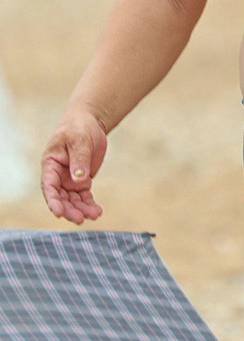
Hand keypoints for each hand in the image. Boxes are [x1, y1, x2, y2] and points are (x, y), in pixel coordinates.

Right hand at [41, 110, 107, 224]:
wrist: (89, 122)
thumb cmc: (79, 127)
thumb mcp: (80, 140)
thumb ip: (79, 159)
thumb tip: (80, 180)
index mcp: (51, 164)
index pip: (49, 185)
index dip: (52, 200)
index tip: (58, 213)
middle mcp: (58, 175)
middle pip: (60, 197)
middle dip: (69, 209)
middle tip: (80, 219)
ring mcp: (70, 179)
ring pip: (73, 200)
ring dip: (81, 209)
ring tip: (94, 215)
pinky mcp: (82, 180)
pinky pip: (84, 196)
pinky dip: (89, 204)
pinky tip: (97, 211)